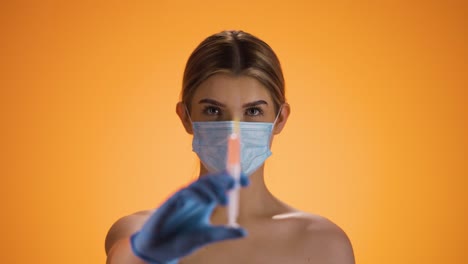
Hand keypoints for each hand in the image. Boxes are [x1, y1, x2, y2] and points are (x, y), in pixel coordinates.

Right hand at [130, 172, 248, 263]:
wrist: (159, 249)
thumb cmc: (181, 240)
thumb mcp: (207, 236)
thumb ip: (224, 233)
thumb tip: (244, 232)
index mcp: (205, 201)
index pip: (221, 185)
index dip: (233, 180)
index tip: (246, 183)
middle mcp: (196, 196)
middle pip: (211, 180)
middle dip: (224, 179)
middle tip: (236, 184)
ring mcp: (184, 197)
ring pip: (200, 184)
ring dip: (213, 189)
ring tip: (224, 201)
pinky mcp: (172, 202)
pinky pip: (186, 192)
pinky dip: (198, 194)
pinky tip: (207, 202)